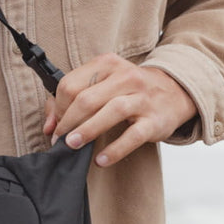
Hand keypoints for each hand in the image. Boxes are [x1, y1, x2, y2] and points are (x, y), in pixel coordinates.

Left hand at [43, 53, 196, 166]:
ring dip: (87, 130)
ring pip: (110, 111)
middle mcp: (125, 77)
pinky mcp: (154, 120)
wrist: (175, 92)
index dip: (58, 108)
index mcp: (107, 64)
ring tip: (73, 145)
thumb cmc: (131, 90)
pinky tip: (101, 159)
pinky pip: (133, 135)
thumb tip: (49, 126)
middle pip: (86, 98)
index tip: (55, 126)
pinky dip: (115, 149)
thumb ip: (73, 100)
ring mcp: (142, 98)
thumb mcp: (103, 84)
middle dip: (68, 121)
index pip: (71, 84)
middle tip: (60, 140)